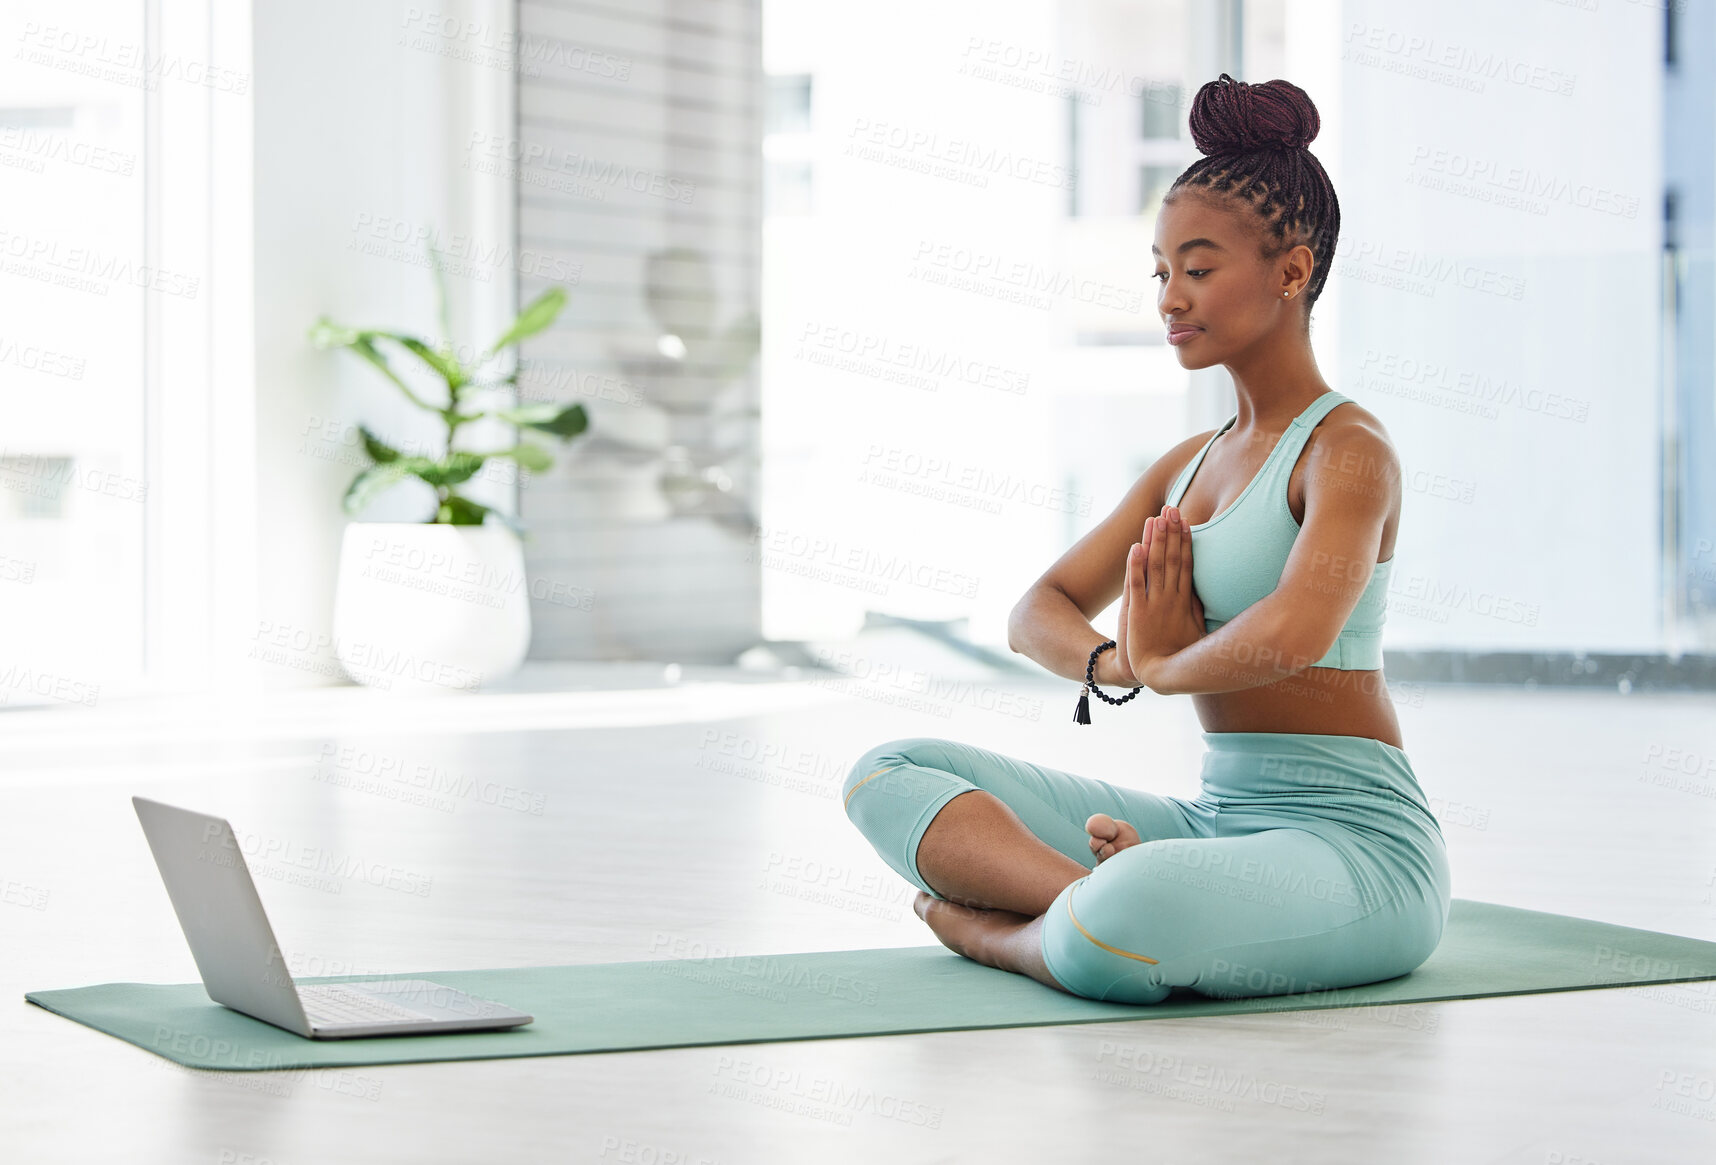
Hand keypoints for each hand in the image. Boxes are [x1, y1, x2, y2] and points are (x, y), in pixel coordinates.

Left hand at [1122, 505, 1206, 686]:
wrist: (1157, 677)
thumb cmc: (1178, 655)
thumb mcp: (1194, 628)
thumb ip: (1196, 607)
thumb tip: (1201, 588)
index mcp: (1185, 601)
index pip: (1187, 564)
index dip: (1185, 541)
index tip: (1185, 520)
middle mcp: (1171, 599)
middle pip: (1173, 559)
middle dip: (1171, 533)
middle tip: (1171, 508)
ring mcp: (1154, 606)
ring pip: (1156, 567)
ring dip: (1156, 542)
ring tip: (1156, 518)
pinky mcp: (1137, 614)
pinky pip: (1136, 586)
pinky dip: (1136, 567)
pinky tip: (1136, 548)